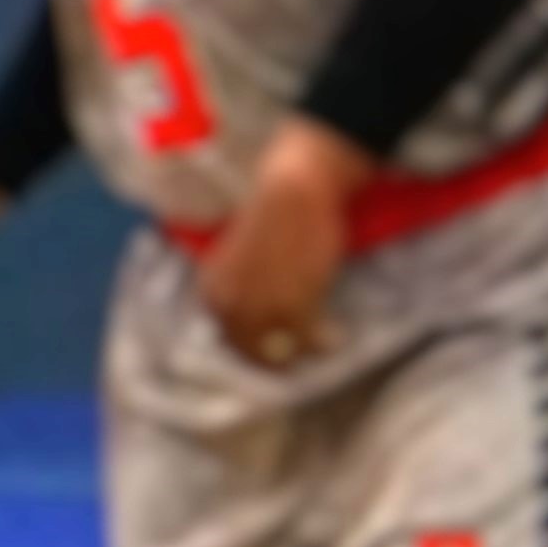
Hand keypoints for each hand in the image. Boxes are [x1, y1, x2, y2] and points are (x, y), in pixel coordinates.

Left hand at [194, 123, 361, 368]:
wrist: (294, 192)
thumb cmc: (273, 218)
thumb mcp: (242, 259)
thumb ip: (243, 289)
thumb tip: (254, 324)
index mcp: (212, 288)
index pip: (227, 336)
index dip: (255, 345)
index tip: (278, 346)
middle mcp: (227, 302)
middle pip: (250, 348)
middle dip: (278, 355)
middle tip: (304, 350)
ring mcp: (257, 307)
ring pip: (278, 349)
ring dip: (302, 350)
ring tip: (324, 341)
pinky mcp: (291, 305)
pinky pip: (305, 339)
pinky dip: (322, 342)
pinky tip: (335, 336)